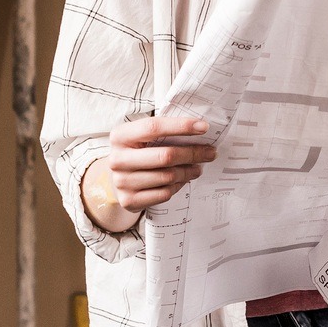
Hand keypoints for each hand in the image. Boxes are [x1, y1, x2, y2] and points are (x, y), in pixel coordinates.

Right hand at [82, 115, 215, 232]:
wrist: (117, 179)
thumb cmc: (137, 152)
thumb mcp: (142, 137)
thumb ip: (164, 131)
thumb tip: (200, 129)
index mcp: (120, 136)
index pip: (153, 127)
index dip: (181, 126)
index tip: (204, 127)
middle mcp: (117, 159)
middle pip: (165, 156)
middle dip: (193, 153)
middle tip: (210, 153)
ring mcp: (122, 182)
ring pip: (168, 176)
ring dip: (188, 172)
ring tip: (197, 168)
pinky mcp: (129, 200)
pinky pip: (164, 193)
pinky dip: (178, 186)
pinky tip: (182, 180)